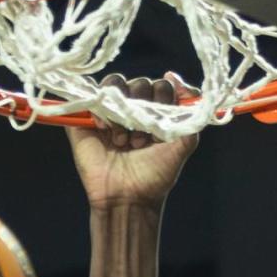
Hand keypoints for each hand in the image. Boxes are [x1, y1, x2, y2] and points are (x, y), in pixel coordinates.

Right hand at [67, 74, 197, 208]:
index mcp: (156, 112)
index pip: (162, 86)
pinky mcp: (85, 116)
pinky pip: (88, 92)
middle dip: (142, 112)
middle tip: (139, 142)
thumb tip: (175, 78)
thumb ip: (190, 115)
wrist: (127, 198)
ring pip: (114, 84)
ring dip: (121, 111)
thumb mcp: (183, 146)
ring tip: (121, 140)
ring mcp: (109, 110)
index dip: (162, 104)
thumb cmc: (156, 175)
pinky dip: (98, 106)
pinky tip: (103, 128)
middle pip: (139, 83)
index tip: (159, 131)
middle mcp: (133, 107)